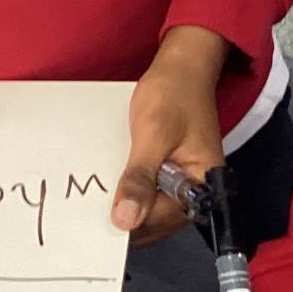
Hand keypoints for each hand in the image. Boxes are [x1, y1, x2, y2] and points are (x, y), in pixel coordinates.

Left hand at [113, 26, 229, 246]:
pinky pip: (145, 193)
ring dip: (124, 204)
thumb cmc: (175, 94)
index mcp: (200, 184)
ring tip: (101, 192)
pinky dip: (128, 190)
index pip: (160, 220)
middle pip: (153, 222)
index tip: (97, 220)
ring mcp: (179, 184)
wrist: (181, 69)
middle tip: (92, 206)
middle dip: (125, 215)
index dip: (129, 222)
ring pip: (146, 211)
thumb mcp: (152, 135)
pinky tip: (112, 181)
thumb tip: (126, 219)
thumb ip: (140, 179)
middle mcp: (193, 191)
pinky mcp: (167, 176)